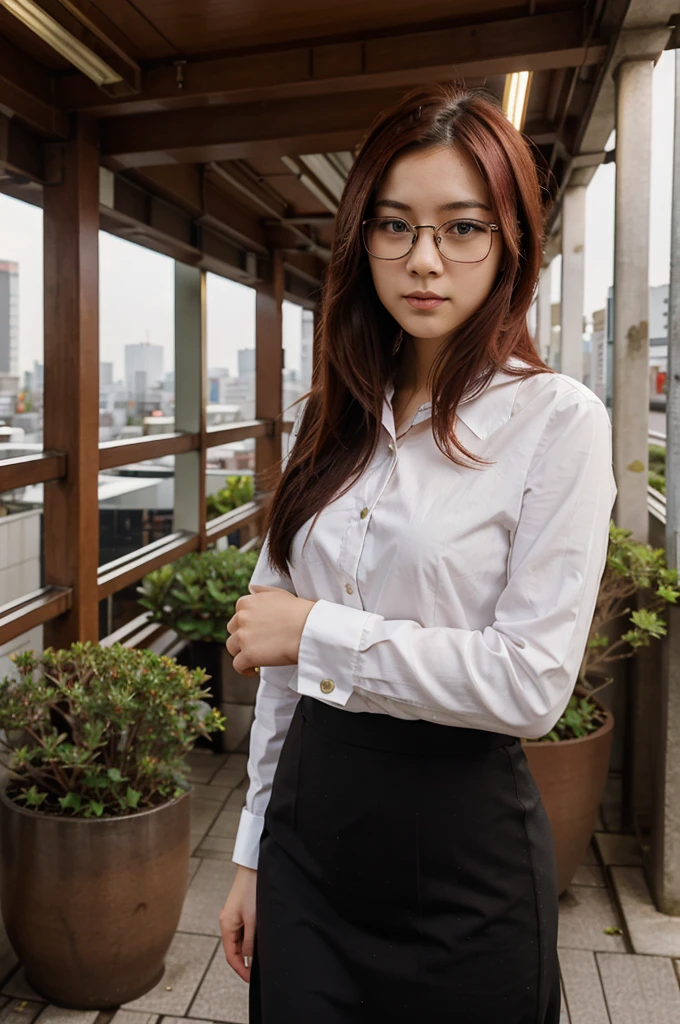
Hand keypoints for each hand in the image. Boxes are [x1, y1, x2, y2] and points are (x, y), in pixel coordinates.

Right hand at [219, 864, 256, 981]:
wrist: (254, 869)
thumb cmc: (251, 890)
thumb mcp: (253, 920)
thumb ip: (250, 941)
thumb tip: (249, 958)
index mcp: (227, 926)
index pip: (231, 955)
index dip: (240, 969)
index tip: (250, 979)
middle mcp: (227, 922)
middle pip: (234, 949)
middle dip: (244, 962)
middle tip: (257, 972)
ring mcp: (234, 917)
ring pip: (239, 941)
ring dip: (248, 951)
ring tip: (260, 959)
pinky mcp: (240, 911)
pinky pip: (243, 931)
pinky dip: (249, 940)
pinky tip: (258, 943)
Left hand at [225, 584, 315, 675]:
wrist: (309, 628)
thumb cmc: (300, 611)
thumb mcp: (280, 593)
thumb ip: (262, 591)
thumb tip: (251, 589)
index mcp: (247, 602)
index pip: (238, 615)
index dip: (246, 625)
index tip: (256, 631)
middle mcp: (241, 618)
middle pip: (233, 631)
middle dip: (242, 638)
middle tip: (257, 644)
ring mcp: (243, 637)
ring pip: (232, 648)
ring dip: (242, 653)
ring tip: (255, 658)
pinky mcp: (248, 655)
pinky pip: (237, 665)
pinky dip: (244, 669)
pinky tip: (253, 670)